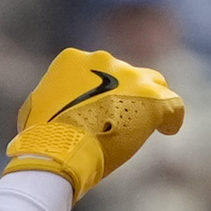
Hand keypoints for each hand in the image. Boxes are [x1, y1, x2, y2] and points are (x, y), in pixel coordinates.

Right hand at [5, 47, 187, 197]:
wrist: (59, 151)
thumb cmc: (41, 137)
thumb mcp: (37, 107)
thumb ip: (55, 98)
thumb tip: (57, 105)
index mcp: (73, 59)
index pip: (96, 68)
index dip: (101, 88)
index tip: (100, 107)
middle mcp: (103, 60)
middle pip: (126, 72)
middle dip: (126, 91)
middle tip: (122, 116)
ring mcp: (131, 78)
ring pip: (152, 83)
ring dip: (148, 101)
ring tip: (145, 124)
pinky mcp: (152, 99)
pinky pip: (173, 105)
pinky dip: (171, 117)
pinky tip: (166, 130)